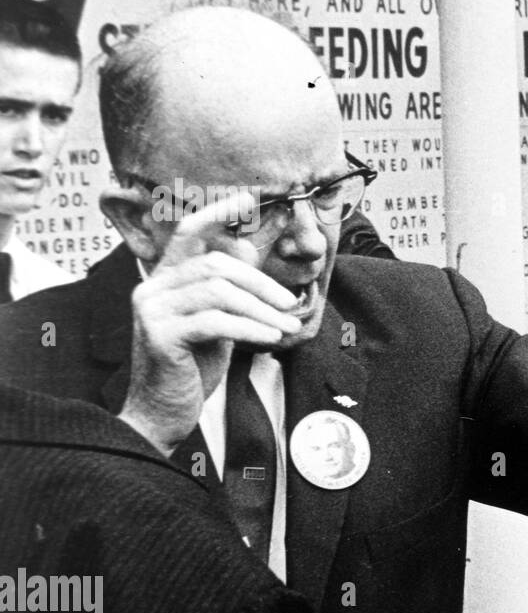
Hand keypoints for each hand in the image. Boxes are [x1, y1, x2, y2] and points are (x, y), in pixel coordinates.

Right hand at [117, 195, 302, 454]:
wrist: (161, 414)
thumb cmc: (191, 368)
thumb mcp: (216, 321)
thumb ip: (228, 289)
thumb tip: (251, 247)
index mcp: (164, 280)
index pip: (189, 233)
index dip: (218, 213)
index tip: (251, 197)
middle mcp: (151, 288)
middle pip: (216, 265)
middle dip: (261, 283)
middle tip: (290, 304)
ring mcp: (151, 310)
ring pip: (219, 292)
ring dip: (262, 309)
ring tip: (287, 326)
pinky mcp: (159, 336)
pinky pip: (215, 321)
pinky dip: (250, 327)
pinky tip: (271, 338)